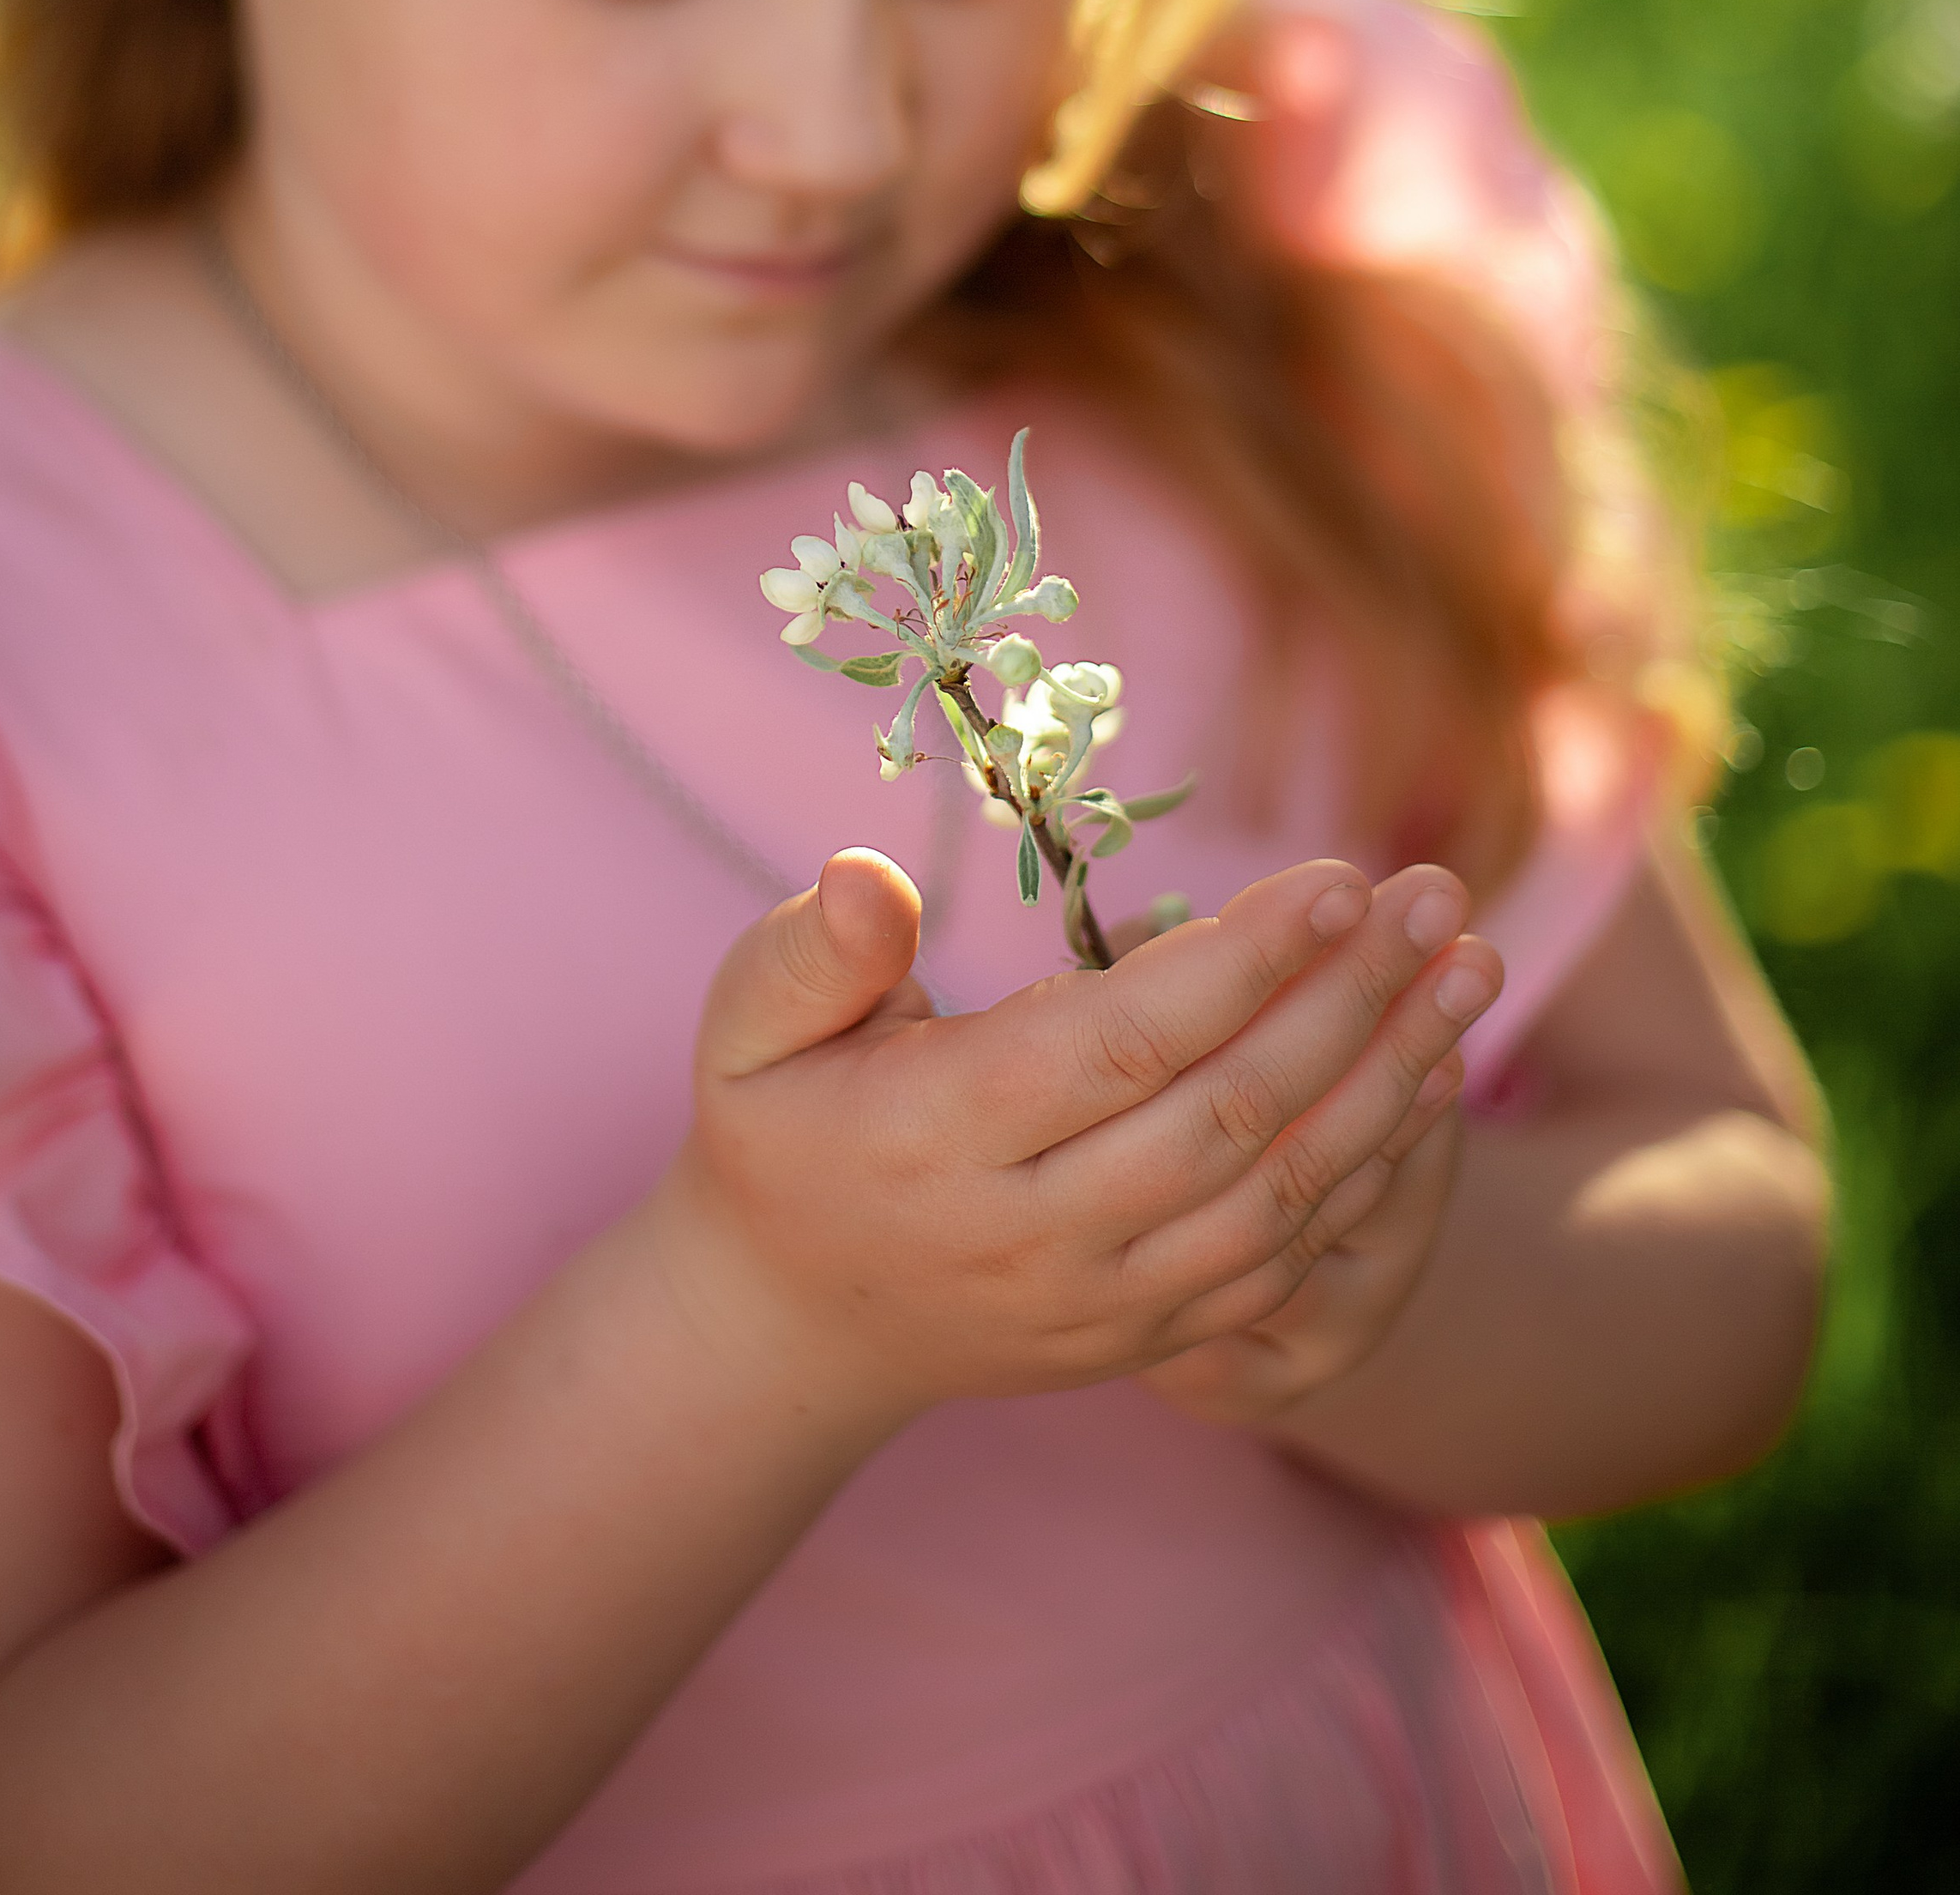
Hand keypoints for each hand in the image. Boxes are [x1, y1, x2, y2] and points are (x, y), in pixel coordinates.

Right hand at [648, 846, 1501, 1433]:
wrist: (793, 1330)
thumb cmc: (780, 1132)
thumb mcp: (746, 1032)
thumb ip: (807, 954)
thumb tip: (871, 878)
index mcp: (941, 1136)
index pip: (1122, 1044)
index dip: (1240, 963)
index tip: (1337, 878)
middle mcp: (1035, 1231)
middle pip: (1228, 1116)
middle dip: (1350, 1000)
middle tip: (1437, 891)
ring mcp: (1102, 1300)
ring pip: (1278, 1195)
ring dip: (1391, 1081)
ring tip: (1474, 969)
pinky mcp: (1152, 1341)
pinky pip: (1286, 1262)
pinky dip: (1372, 1173)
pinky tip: (1432, 1078)